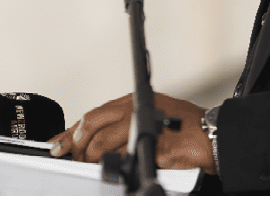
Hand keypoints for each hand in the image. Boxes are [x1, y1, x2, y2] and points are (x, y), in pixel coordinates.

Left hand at [47, 93, 215, 172]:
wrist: (211, 135)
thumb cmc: (184, 130)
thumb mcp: (152, 121)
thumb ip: (125, 128)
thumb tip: (97, 145)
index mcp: (134, 101)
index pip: (94, 115)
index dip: (72, 131)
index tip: (58, 144)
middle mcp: (136, 107)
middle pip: (92, 123)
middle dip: (77, 145)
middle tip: (74, 160)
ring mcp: (143, 122)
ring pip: (103, 140)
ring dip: (92, 158)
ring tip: (92, 167)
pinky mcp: (152, 141)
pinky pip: (124, 155)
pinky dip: (114, 164)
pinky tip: (113, 169)